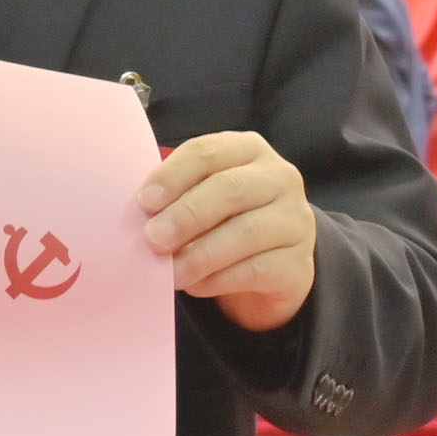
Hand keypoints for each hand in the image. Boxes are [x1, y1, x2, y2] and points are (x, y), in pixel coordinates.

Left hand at [139, 133, 317, 331]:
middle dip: (185, 215)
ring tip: (170, 271)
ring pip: (244, 232)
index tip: (144, 201)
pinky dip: (218, 279)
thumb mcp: (203, 198)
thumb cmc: (226, 222)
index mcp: (248, 150)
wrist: (272, 268)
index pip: (207, 152)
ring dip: (199, 254)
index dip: (173, 176)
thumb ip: (176, 196)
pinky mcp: (299, 264)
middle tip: (153, 238)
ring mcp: (295, 220)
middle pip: (229, 189)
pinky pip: (255, 269)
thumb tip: (138, 213)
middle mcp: (279, 179)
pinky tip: (195, 285)